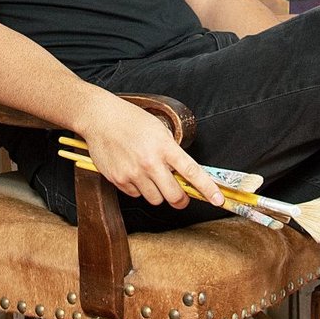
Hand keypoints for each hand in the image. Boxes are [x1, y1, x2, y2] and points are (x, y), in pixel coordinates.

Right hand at [77, 98, 223, 209]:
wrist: (101, 118)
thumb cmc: (131, 120)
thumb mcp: (159, 130)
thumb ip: (171, 152)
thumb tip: (183, 174)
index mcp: (164, 147)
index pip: (192, 172)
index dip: (207, 189)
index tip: (218, 200)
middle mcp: (150, 162)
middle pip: (174, 196)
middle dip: (181, 199)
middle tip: (180, 194)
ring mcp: (133, 173)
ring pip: (156, 199)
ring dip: (158, 193)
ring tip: (151, 176)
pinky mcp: (119, 180)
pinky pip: (136, 195)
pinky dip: (139, 189)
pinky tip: (134, 172)